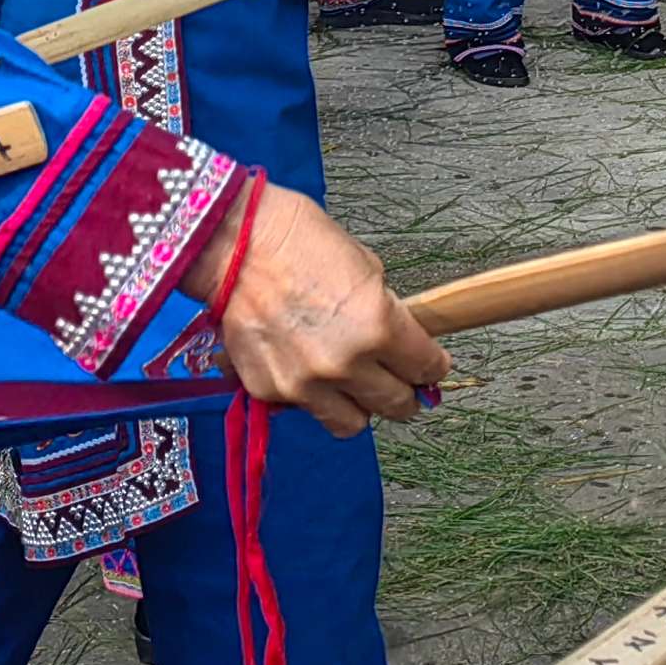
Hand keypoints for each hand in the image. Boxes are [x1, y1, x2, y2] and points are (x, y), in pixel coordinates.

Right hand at [186, 182, 450, 432]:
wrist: (233, 244)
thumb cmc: (299, 241)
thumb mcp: (366, 267)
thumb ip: (386, 314)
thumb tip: (400, 341)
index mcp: (378, 326)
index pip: (426, 369)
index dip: (432, 366)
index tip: (430, 366)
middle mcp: (345, 364)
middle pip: (396, 405)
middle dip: (404, 392)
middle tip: (398, 379)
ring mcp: (305, 384)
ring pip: (353, 424)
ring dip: (359, 405)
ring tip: (352, 384)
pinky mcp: (269, 392)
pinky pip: (306, 409)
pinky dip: (312, 396)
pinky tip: (306, 366)